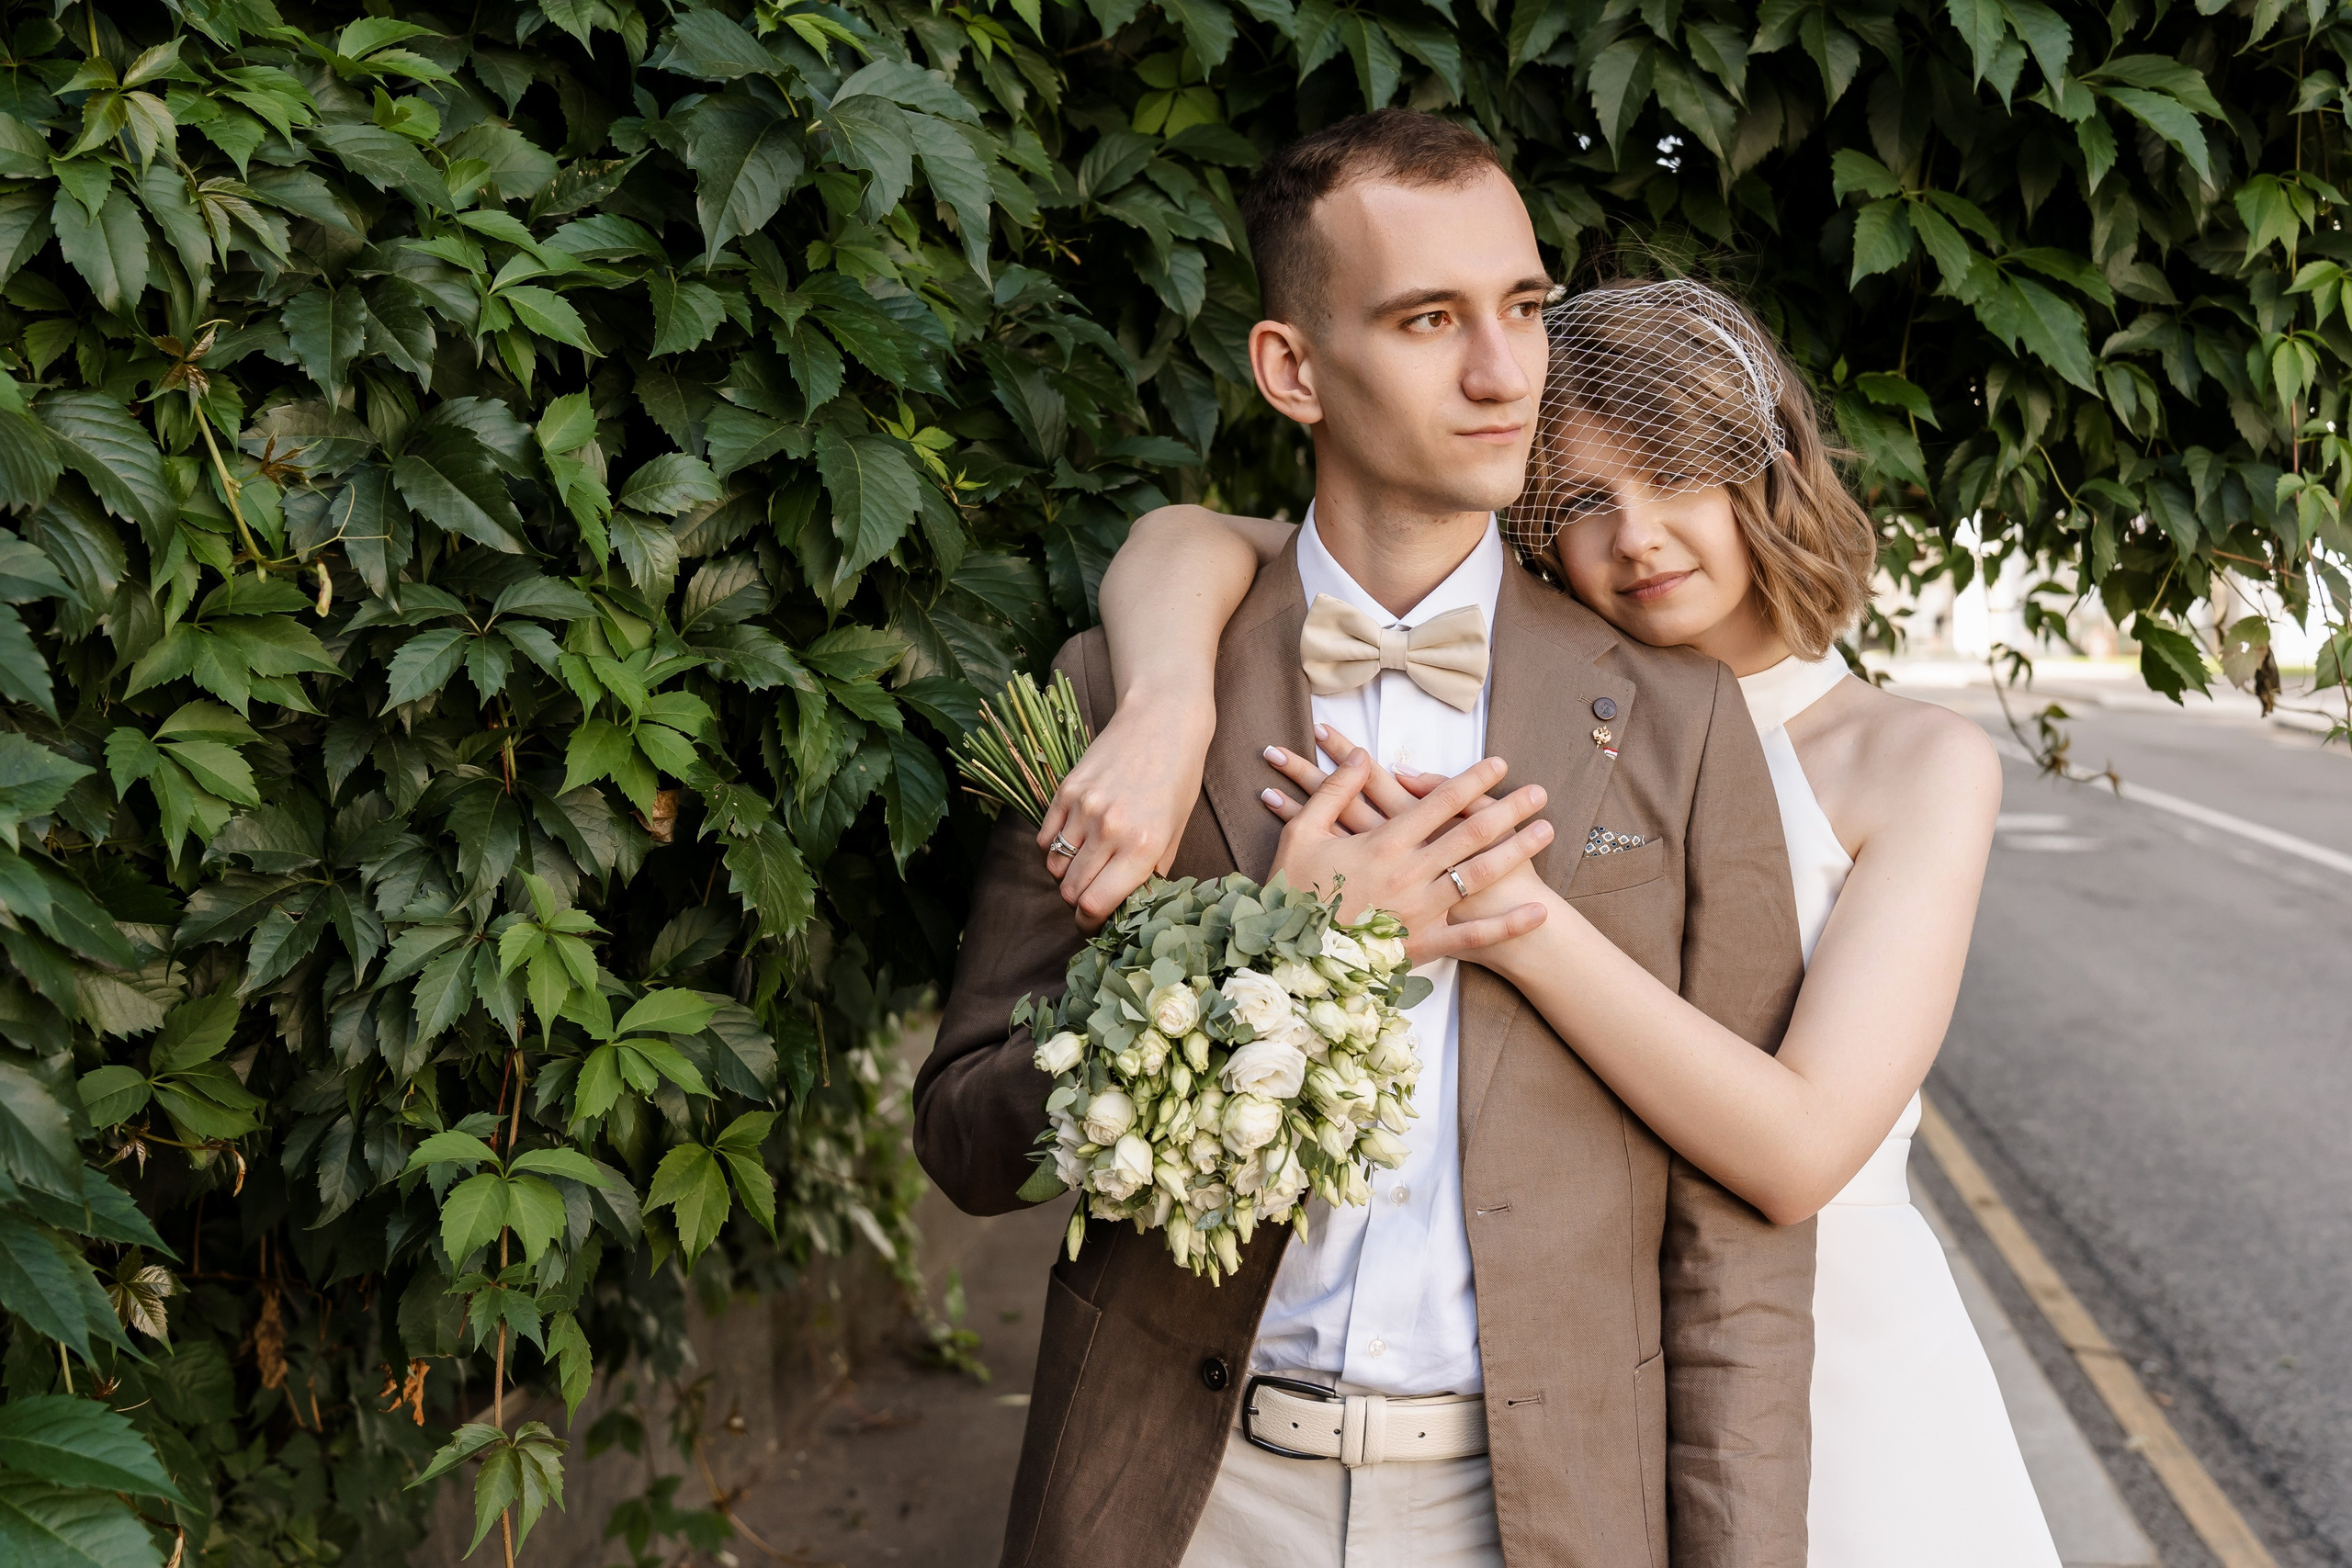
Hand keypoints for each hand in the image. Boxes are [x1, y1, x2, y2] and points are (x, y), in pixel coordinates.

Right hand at [1037, 695, 1212, 930]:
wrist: (1162, 720)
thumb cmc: (1178, 777)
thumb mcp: (1176, 830)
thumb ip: (1152, 870)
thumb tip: (1129, 902)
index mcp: (1143, 847)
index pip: (1096, 905)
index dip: (1090, 923)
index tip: (1093, 922)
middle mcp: (1110, 831)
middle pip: (1071, 891)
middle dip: (1078, 901)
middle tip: (1090, 894)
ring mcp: (1084, 809)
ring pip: (1055, 867)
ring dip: (1066, 874)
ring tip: (1084, 865)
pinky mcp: (1066, 790)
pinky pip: (1046, 837)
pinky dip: (1054, 848)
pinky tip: (1073, 841)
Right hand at [1265, 744, 1550, 964]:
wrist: (1287, 956)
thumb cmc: (1290, 891)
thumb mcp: (1301, 832)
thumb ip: (1334, 791)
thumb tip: (1359, 755)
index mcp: (1382, 842)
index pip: (1438, 801)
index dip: (1472, 779)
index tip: (1499, 763)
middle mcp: (1409, 872)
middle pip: (1470, 832)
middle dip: (1509, 809)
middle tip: (1539, 792)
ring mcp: (1420, 910)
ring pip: (1478, 874)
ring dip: (1516, 851)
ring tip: (1545, 831)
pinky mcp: (1422, 945)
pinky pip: (1473, 936)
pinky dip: (1508, 925)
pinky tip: (1538, 911)